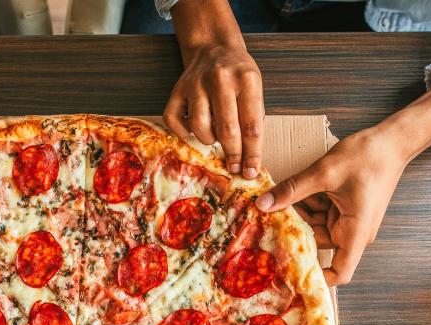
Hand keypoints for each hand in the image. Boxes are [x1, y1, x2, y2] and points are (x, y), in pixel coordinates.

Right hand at [164, 39, 263, 177]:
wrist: (214, 47)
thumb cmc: (238, 74)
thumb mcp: (255, 89)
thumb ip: (253, 119)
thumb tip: (249, 159)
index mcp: (247, 79)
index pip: (252, 126)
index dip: (252, 154)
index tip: (250, 171)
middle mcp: (220, 79)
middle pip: (227, 130)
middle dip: (232, 154)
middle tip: (233, 166)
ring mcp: (195, 84)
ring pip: (200, 128)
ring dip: (209, 140)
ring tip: (214, 137)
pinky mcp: (177, 89)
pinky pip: (175, 122)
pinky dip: (183, 132)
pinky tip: (193, 128)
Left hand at [255, 127, 405, 285]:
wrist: (392, 140)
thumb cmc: (369, 157)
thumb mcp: (325, 172)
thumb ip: (293, 190)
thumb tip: (263, 205)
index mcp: (355, 232)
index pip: (340, 272)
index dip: (318, 278)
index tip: (290, 272)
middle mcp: (353, 231)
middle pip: (317, 244)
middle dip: (295, 232)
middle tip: (268, 219)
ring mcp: (348, 219)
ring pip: (315, 226)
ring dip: (298, 214)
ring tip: (278, 199)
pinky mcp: (344, 208)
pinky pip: (320, 213)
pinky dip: (307, 204)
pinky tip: (292, 192)